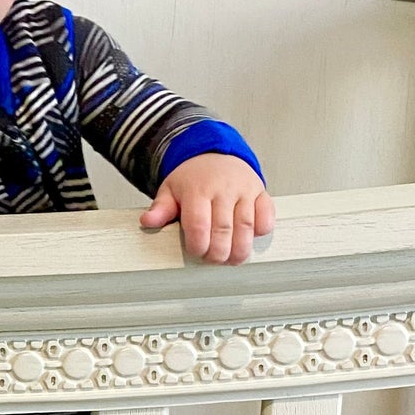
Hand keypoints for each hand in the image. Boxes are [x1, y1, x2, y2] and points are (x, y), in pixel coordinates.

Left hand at [140, 154, 273, 264]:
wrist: (214, 155)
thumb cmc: (192, 178)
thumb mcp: (170, 190)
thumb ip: (160, 209)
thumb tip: (147, 221)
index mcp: (197, 189)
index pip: (198, 224)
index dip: (198, 244)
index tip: (196, 252)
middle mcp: (223, 188)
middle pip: (223, 229)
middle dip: (219, 252)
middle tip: (214, 260)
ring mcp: (244, 189)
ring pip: (246, 225)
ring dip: (240, 248)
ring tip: (232, 259)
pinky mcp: (260, 192)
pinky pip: (266, 214)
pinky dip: (262, 230)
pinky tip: (251, 238)